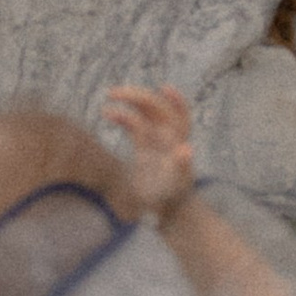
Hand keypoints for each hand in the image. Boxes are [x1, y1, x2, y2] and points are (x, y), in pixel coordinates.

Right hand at [102, 82, 193, 218]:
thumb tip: (187, 149)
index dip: (176, 100)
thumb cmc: (172, 194)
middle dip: (138, 96)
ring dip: (130, 100)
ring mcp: (156, 137)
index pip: (181, 114)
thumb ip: (180, 165)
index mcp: (179, 140)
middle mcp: (169, 135)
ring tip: (109, 99)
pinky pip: (134, 123)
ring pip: (145, 111)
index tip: (164, 88)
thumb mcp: (176, 182)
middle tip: (114, 93)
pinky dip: (123, 116)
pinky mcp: (144, 143)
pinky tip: (108, 113)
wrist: (166, 207)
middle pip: (156, 106)